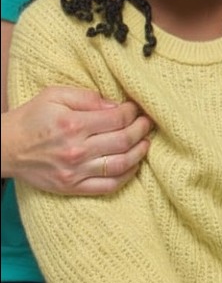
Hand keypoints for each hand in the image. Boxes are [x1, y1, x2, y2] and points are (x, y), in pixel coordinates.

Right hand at [2, 86, 151, 194]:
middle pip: (124, 141)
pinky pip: (107, 187)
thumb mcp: (56, 95)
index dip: (134, 112)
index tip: (137, 108)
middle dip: (142, 129)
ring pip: (120, 165)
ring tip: (145, 142)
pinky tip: (133, 165)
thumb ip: (88, 97)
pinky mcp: (71, 187)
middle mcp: (77, 150)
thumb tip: (115, 105)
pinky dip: (126, 177)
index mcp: (74, 124)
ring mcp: (75, 172)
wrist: (5, 147)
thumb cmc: (32, 117)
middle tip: (147, 123)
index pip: (118, 119)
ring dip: (140, 153)